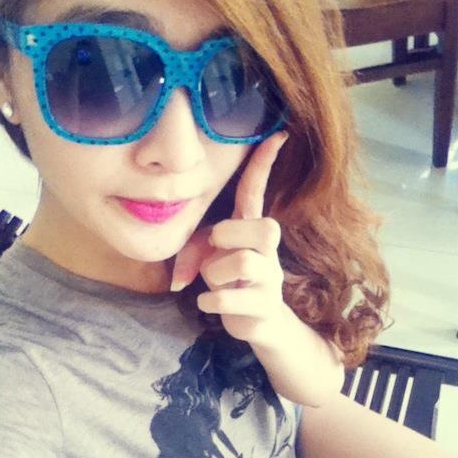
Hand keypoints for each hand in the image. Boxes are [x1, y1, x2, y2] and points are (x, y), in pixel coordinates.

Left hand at [171, 131, 288, 345]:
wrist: (257, 324)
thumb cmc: (229, 283)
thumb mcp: (208, 260)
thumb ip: (194, 254)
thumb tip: (178, 278)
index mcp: (251, 230)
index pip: (257, 193)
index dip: (265, 165)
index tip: (278, 134)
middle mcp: (267, 251)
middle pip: (265, 228)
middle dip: (231, 237)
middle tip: (218, 250)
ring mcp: (270, 279)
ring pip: (243, 263)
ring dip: (216, 274)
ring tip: (214, 282)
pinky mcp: (264, 307)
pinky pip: (227, 298)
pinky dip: (209, 301)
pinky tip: (208, 303)